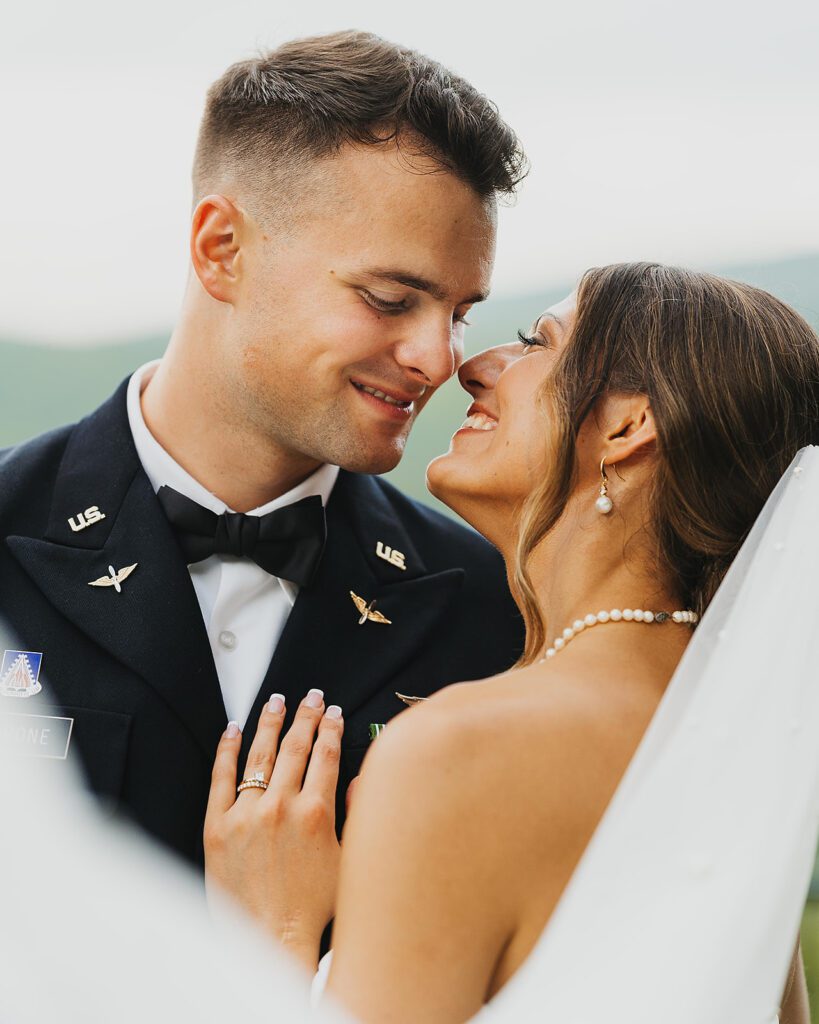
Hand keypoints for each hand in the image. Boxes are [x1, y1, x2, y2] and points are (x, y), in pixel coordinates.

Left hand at [204, 689, 343, 970]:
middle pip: (295, 746)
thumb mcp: (349, 861)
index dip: (331, 728)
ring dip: (270, 722)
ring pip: (259, 754)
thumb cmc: (312, 909)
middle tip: (311, 696)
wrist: (269, 939)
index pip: (326, 754)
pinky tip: (233, 730)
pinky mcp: (218, 826)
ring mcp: (246, 814)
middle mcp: (281, 806)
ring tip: (276, 701)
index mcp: (316, 813)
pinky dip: (227, 749)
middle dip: (306, 715)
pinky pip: (221, 777)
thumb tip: (354, 781)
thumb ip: (354, 816)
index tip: (333, 712)